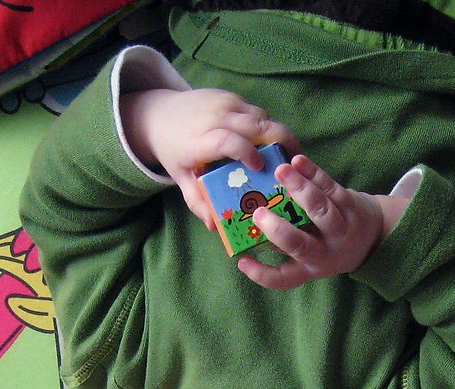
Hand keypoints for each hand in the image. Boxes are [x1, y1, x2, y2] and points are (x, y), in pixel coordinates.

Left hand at [121, 88, 297, 228]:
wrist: (159, 113)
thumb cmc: (173, 150)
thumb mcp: (181, 178)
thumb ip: (197, 202)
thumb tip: (215, 226)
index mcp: (201, 140)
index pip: (228, 141)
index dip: (248, 152)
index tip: (261, 168)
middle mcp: (215, 117)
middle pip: (257, 125)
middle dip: (282, 142)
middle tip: (296, 165)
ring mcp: (225, 103)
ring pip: (263, 117)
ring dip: (278, 136)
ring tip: (287, 157)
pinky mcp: (232, 97)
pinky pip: (257, 111)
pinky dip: (268, 127)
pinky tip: (272, 145)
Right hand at [238, 155, 408, 289]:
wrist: (373, 235)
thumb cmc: (327, 241)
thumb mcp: (310, 252)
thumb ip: (283, 242)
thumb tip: (247, 223)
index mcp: (310, 267)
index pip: (283, 279)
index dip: (260, 273)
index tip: (242, 261)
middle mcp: (325, 253)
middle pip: (301, 246)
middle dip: (279, 230)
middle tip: (258, 214)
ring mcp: (341, 229)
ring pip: (320, 210)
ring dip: (300, 190)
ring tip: (280, 172)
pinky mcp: (351, 205)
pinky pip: (331, 187)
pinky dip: (314, 173)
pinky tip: (298, 162)